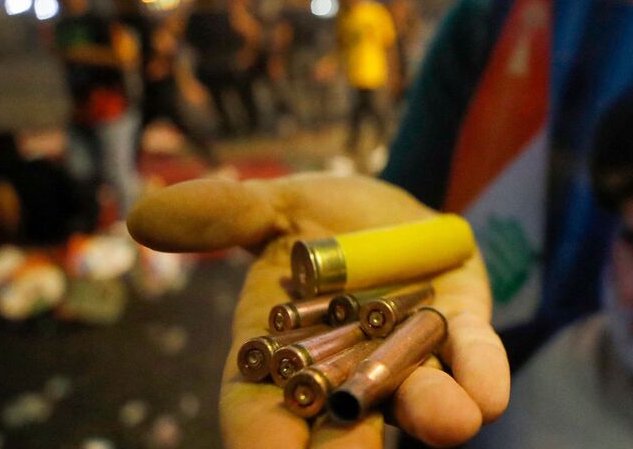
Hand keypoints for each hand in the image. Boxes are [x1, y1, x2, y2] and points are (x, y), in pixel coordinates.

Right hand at [127, 173, 508, 447]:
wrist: (386, 207)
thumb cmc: (313, 221)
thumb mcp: (268, 209)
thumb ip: (221, 217)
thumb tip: (144, 217)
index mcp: (280, 356)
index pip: (261, 414)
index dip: (264, 440)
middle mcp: (344, 371)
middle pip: (341, 432)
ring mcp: (405, 356)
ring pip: (415, 401)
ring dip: (432, 414)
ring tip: (448, 422)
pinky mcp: (458, 327)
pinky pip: (471, 357)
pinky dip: (479, 374)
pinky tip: (488, 394)